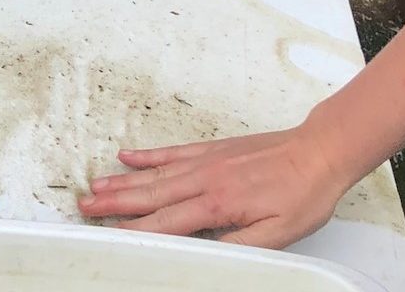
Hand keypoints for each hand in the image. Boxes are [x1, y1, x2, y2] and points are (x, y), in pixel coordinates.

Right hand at [75, 124, 352, 247]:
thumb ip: (239, 246)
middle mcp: (204, 178)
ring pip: (154, 173)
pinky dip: (147, 156)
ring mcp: (205, 160)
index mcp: (217, 203)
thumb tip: (207, 254)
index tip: (110, 235)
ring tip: (96, 185)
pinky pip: (172, 152)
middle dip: (114, 202)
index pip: (166, 222)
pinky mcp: (213, 149)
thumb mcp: (279, 234)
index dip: (135, 231)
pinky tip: (128, 156)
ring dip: (123, 181)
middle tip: (84, 205)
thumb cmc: (303, 194)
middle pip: (149, 195)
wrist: (320, 151)